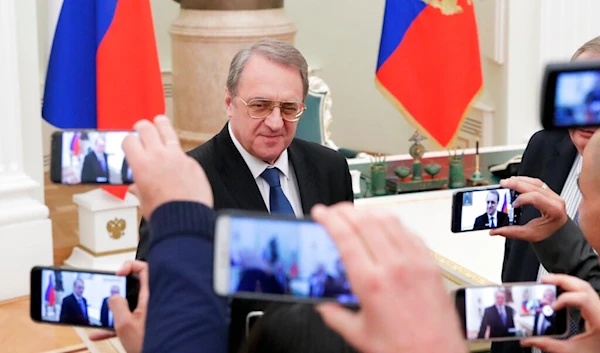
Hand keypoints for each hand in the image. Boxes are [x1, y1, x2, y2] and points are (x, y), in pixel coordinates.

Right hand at [89, 261, 148, 352]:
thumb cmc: (149, 343)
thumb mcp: (125, 324)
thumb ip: (116, 306)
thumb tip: (113, 296)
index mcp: (150, 297)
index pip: (145, 269)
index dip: (130, 265)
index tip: (118, 274)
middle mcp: (152, 302)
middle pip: (135, 285)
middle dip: (118, 289)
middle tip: (108, 293)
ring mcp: (149, 313)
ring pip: (129, 304)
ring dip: (113, 309)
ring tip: (100, 314)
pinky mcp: (145, 324)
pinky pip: (129, 319)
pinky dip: (115, 324)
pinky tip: (100, 332)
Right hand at [122, 115, 212, 219]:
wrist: (186, 218)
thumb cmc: (163, 212)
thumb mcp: (143, 200)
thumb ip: (139, 188)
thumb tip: (136, 187)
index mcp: (141, 164)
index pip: (129, 140)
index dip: (128, 141)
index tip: (130, 143)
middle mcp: (158, 155)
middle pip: (146, 128)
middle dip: (141, 127)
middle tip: (141, 129)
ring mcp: (177, 156)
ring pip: (167, 130)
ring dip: (161, 124)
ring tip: (159, 122)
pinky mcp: (192, 162)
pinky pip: (182, 151)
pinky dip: (177, 153)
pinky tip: (176, 158)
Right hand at [311, 203, 465, 352]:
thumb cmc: (404, 349)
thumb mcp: (359, 334)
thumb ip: (335, 316)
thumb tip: (324, 305)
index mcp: (370, 282)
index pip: (345, 235)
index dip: (328, 218)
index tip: (320, 212)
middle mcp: (393, 266)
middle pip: (365, 220)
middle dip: (344, 210)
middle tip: (334, 211)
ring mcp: (415, 261)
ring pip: (388, 220)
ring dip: (368, 212)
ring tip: (357, 214)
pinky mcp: (430, 263)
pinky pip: (409, 232)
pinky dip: (393, 223)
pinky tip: (386, 227)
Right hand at [490, 176, 567, 241]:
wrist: (557, 232)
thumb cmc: (548, 233)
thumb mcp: (530, 234)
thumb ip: (512, 232)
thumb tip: (495, 231)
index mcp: (554, 210)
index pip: (536, 197)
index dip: (522, 198)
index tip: (513, 204)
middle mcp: (555, 200)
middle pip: (534, 186)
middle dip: (517, 183)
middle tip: (503, 183)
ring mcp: (553, 195)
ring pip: (535, 182)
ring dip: (520, 180)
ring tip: (507, 181)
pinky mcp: (549, 192)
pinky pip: (537, 183)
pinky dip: (525, 181)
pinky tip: (516, 181)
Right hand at [521, 274, 599, 352]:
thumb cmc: (596, 352)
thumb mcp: (572, 351)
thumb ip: (549, 345)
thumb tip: (529, 340)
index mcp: (599, 319)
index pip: (583, 298)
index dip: (564, 299)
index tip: (551, 307)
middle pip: (582, 286)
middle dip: (561, 280)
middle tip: (544, 281)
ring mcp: (599, 308)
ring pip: (584, 286)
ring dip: (565, 281)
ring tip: (548, 282)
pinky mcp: (596, 309)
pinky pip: (584, 292)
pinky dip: (570, 287)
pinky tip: (559, 289)